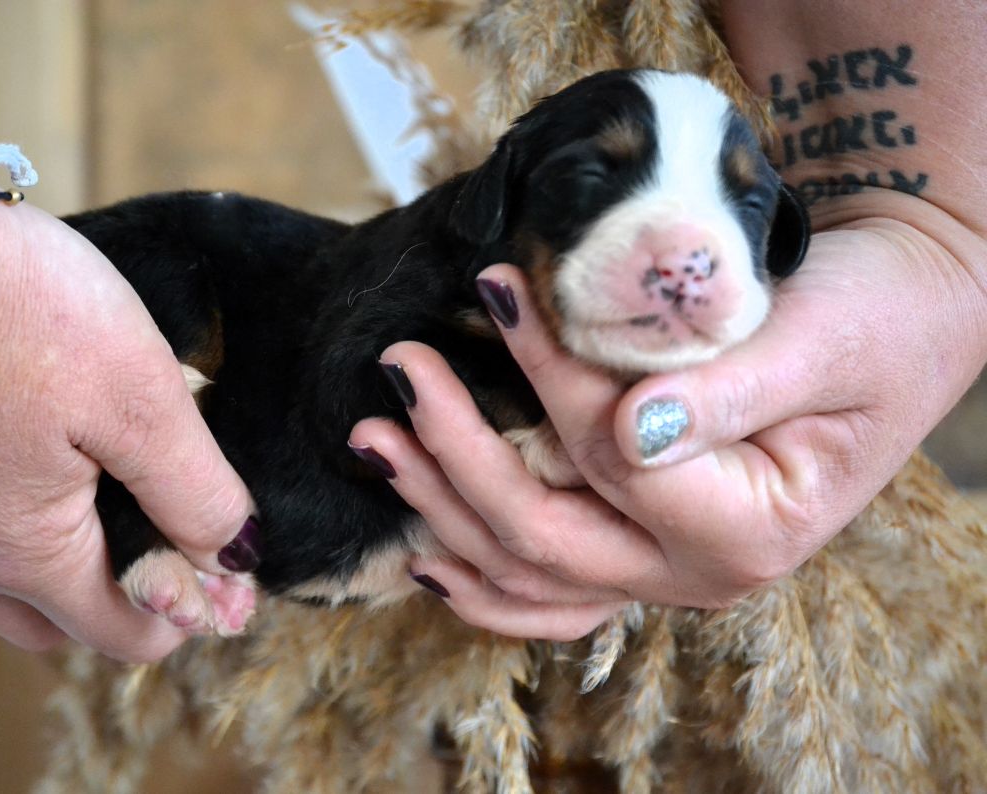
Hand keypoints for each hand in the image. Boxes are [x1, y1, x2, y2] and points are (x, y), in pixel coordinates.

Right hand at [0, 178, 254, 661]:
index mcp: (26, 551)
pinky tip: (80, 467)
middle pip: (65, 619)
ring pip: (21, 582)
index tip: (235, 574)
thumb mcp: (140, 403)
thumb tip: (236, 560)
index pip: (122, 634)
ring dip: (84, 565)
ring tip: (139, 503)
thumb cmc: (26, 313)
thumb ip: (193, 494)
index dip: (190, 615)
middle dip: (133, 599)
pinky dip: (42, 523)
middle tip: (188, 542)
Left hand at [351, 194, 986, 639]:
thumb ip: (729, 393)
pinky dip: (483, 578)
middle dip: (456, 457)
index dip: (550, 378)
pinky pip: (548, 590)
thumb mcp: (821, 341)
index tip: (500, 289)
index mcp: (748, 531)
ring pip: (528, 575)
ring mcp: (663, 568)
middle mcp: (698, 572)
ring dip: (443, 511)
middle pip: (543, 540)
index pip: (613, 459)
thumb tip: (630, 428)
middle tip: (398, 373)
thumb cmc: (875, 320)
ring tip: (376, 442)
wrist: (901, 320)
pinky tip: (426, 548)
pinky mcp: (640, 541)